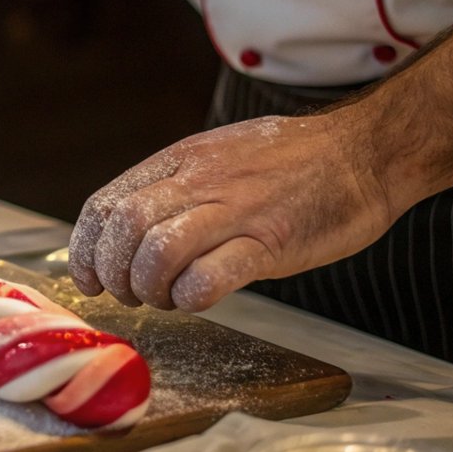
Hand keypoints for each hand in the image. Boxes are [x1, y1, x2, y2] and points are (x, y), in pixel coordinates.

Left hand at [67, 112, 398, 311]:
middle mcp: (200, 181)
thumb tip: (129, 229)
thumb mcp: (217, 157)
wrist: (366, 151)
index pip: (106, 204)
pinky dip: (191, 295)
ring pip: (159, 250)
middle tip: (130, 295)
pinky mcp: (272, 242)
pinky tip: (196, 299)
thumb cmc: (292, 162)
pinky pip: (213, 274)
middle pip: (124, 228)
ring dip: (149, 287)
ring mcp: (236, 210)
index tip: (89, 278)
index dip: (86, 248)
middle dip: (114, 273)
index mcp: (179, 162)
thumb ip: (174, 186)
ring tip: (164, 299)